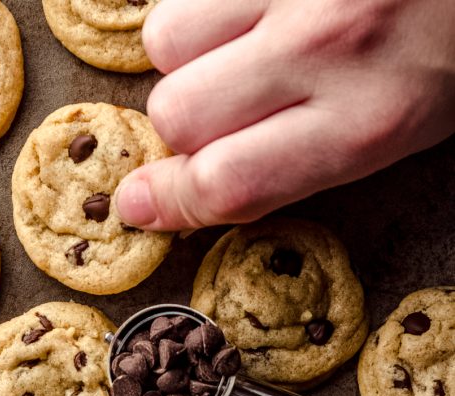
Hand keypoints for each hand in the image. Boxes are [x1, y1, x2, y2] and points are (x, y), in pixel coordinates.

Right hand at [116, 0, 454, 228]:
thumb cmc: (450, 50)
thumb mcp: (398, 128)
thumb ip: (304, 161)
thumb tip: (199, 185)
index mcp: (367, 121)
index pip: (228, 183)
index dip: (172, 202)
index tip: (141, 206)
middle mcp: (324, 48)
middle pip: (179, 113)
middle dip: (185, 124)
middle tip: (223, 111)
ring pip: (167, 39)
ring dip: (186, 54)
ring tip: (239, 45)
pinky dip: (206, 6)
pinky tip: (250, 8)